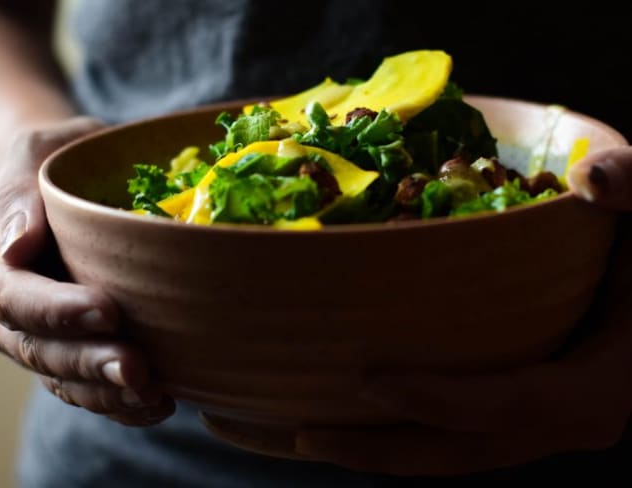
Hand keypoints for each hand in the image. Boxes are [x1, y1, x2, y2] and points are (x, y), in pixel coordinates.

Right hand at [0, 118, 174, 425]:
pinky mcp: (76, 348)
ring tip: (154, 397)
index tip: (108, 310)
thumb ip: (18, 192)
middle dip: (90, 362)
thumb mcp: (32, 157)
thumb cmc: (53, 162)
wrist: (66, 186)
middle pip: (41, 350)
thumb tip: (13, 246)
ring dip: (108, 393)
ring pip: (65, 378)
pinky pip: (89, 387)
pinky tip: (158, 404)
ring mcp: (43, 336)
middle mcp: (12, 311)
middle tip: (138, 369)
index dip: (57, 311)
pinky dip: (121, 403)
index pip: (15, 298)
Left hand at [295, 147, 631, 475]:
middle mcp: (560, 415)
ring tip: (304, 430)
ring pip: (450, 450)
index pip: (513, 403)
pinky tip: (345, 405)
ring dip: (377, 446)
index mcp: (595, 384)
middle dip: (383, 448)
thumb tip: (596, 179)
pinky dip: (397, 425)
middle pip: (462, 449)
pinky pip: (450, 430)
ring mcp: (532, 418)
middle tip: (305, 432)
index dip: (444, 400)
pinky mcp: (511, 406)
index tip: (371, 379)